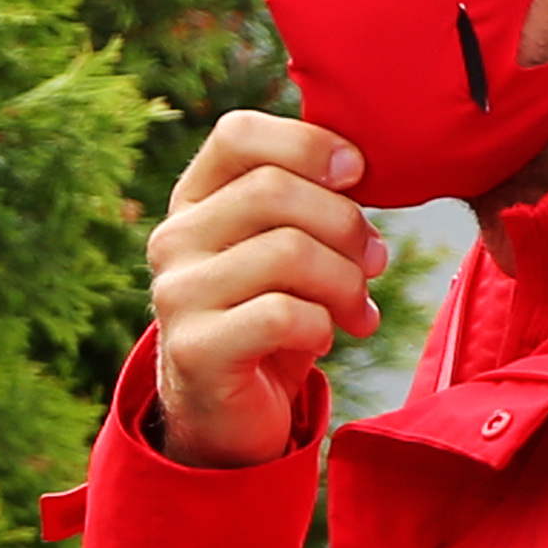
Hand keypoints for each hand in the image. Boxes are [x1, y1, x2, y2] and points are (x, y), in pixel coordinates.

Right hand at [146, 109, 386, 468]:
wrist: (230, 413)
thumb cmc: (270, 317)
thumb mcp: (285, 246)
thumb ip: (307, 199)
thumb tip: (357, 168)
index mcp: (194, 201)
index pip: (237, 134)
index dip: (308, 143)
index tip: (355, 176)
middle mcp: (174, 240)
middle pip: (275, 190)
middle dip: (346, 224)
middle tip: (373, 261)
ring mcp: (176, 294)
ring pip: (287, 251)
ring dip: (345, 282)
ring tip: (358, 309)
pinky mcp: (195, 348)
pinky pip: (282, 314)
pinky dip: (321, 325)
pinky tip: (323, 338)